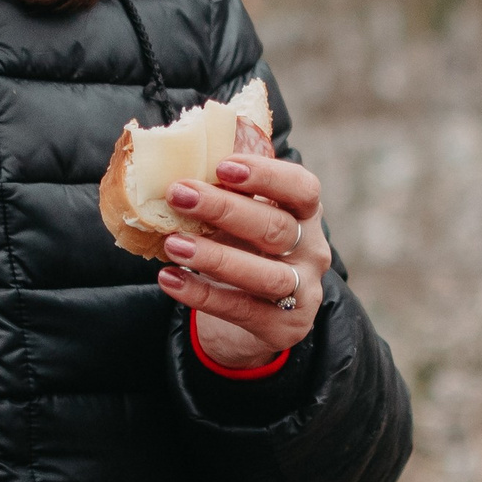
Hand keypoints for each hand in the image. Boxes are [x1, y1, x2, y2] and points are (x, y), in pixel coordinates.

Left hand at [153, 153, 333, 368]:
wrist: (259, 315)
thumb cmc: (247, 248)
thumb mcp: (245, 216)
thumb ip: (227, 190)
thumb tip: (176, 154)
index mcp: (305, 214)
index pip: (302, 188)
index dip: (266, 175)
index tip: (222, 166)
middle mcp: (312, 251)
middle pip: (276, 228)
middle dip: (225, 209)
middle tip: (179, 194)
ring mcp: (303, 292)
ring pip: (265, 274)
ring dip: (215, 257)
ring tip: (172, 244)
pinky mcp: (283, 328)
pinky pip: (241, 310)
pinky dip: (202, 294)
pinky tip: (169, 278)